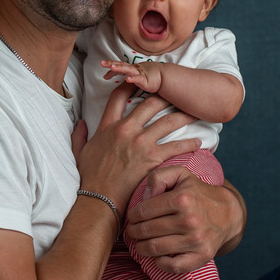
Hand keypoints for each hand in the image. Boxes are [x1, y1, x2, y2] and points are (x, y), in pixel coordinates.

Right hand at [74, 84, 199, 208]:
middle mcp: (126, 129)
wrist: (99, 199)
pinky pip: (176, 146)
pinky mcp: (152, 158)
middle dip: (165, 95)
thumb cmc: (89, 177)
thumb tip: (80, 122)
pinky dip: (189, 143)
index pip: (119, 96)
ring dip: (183, 116)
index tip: (140, 81)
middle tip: (177, 93)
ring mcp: (140, 143)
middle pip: (150, 103)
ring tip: (194, 112)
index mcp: (108, 126)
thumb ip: (79, 135)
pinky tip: (199, 142)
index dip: (130, 84)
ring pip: (168, 121)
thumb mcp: (80, 152)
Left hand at [101, 59, 162, 94]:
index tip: (104, 75)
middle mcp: (135, 69)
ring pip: (128, 70)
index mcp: (132, 69)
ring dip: (120, 68)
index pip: (120, 67)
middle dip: (111, 64)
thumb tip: (122, 79)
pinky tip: (127, 79)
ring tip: (112, 68)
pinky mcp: (146, 80)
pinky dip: (133, 79)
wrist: (166, 77)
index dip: (112, 69)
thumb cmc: (152, 76)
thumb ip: (129, 76)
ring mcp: (140, 74)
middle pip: (121, 65)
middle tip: (102, 63)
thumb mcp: (138, 76)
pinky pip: (138, 79)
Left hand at [125, 170, 245, 273]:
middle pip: (147, 231)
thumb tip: (145, 197)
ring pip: (155, 249)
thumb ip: (159, 177)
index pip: (144, 211)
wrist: (227, 214)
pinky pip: (173, 266)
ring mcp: (196, 240)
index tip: (132, 218)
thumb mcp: (181, 174)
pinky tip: (157, 256)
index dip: (132, 216)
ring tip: (140, 243)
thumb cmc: (198, 193)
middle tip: (132, 231)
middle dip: (134, 232)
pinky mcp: (202, 256)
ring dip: (141, 248)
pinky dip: (160, 263)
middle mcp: (190, 220)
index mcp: (182, 199)